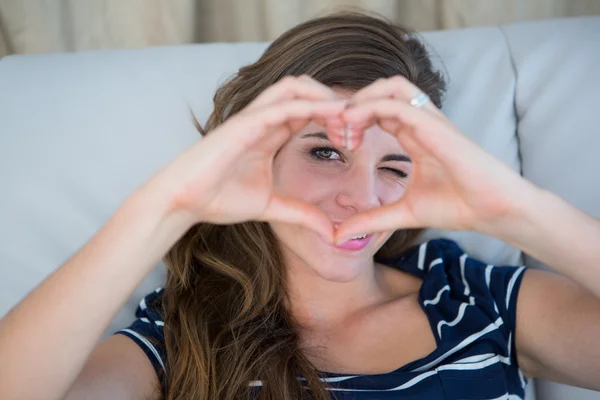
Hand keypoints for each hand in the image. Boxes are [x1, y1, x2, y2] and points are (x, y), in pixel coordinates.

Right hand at [154, 76, 345, 239]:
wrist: (182, 202)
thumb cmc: (218, 199)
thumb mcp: (272, 208)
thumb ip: (302, 215)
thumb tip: (332, 233)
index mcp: (271, 133)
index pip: (309, 110)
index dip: (335, 119)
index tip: (355, 141)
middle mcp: (264, 120)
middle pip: (306, 90)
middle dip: (335, 104)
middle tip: (355, 129)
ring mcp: (252, 118)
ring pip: (295, 87)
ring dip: (324, 97)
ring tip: (348, 118)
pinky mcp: (243, 124)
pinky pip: (281, 105)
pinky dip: (308, 105)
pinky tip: (330, 116)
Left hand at [334, 76, 535, 242]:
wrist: (494, 211)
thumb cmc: (458, 207)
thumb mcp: (402, 213)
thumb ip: (371, 220)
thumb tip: (338, 236)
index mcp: (414, 136)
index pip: (379, 110)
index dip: (354, 119)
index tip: (337, 141)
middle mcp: (421, 122)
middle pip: (382, 90)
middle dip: (354, 103)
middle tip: (336, 130)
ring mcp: (431, 121)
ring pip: (392, 87)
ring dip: (362, 99)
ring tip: (344, 124)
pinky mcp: (437, 127)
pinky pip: (400, 105)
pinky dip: (372, 108)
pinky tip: (352, 126)